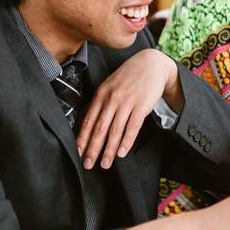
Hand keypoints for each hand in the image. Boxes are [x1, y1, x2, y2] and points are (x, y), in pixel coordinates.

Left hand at [78, 49, 179, 168]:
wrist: (151, 64)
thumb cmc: (129, 76)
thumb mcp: (109, 86)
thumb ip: (98, 103)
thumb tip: (84, 120)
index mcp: (101, 94)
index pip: (89, 120)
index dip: (83, 138)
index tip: (78, 153)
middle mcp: (112, 99)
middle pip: (100, 128)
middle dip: (93, 148)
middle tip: (88, 164)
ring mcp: (127, 102)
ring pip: (115, 130)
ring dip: (109, 149)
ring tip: (105, 164)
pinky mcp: (141, 105)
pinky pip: (132, 126)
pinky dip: (126, 141)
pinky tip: (121, 152)